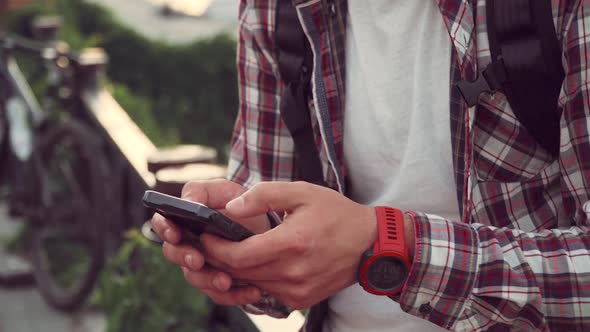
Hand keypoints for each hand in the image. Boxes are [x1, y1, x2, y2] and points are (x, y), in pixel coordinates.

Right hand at [150, 179, 270, 305]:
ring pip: (195, 278)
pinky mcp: (219, 284)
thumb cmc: (242, 207)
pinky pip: (220, 295)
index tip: (175, 233)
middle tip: (198, 260)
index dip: (165, 229)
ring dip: (209, 280)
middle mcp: (188, 245)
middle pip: (174, 254)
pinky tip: (253, 291)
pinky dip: (236, 295)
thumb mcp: (226, 191)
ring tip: (226, 281)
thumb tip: (189, 201)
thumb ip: (203, 191)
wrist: (268, 230)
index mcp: (185, 220)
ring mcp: (202, 266)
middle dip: (184, 257)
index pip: (163, 224)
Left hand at [200, 181, 378, 308]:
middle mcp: (293, 272)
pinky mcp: (301, 301)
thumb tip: (231, 208)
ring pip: (250, 284)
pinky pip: (267, 292)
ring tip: (231, 249)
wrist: (370, 244)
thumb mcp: (302, 192)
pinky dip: (256, 279)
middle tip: (211, 242)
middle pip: (239, 273)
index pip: (238, 255)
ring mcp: (297, 291)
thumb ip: (264, 195)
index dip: (215, 247)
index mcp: (291, 243)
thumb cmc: (336, 214)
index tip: (204, 235)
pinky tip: (257, 262)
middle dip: (220, 258)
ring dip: (236, 270)